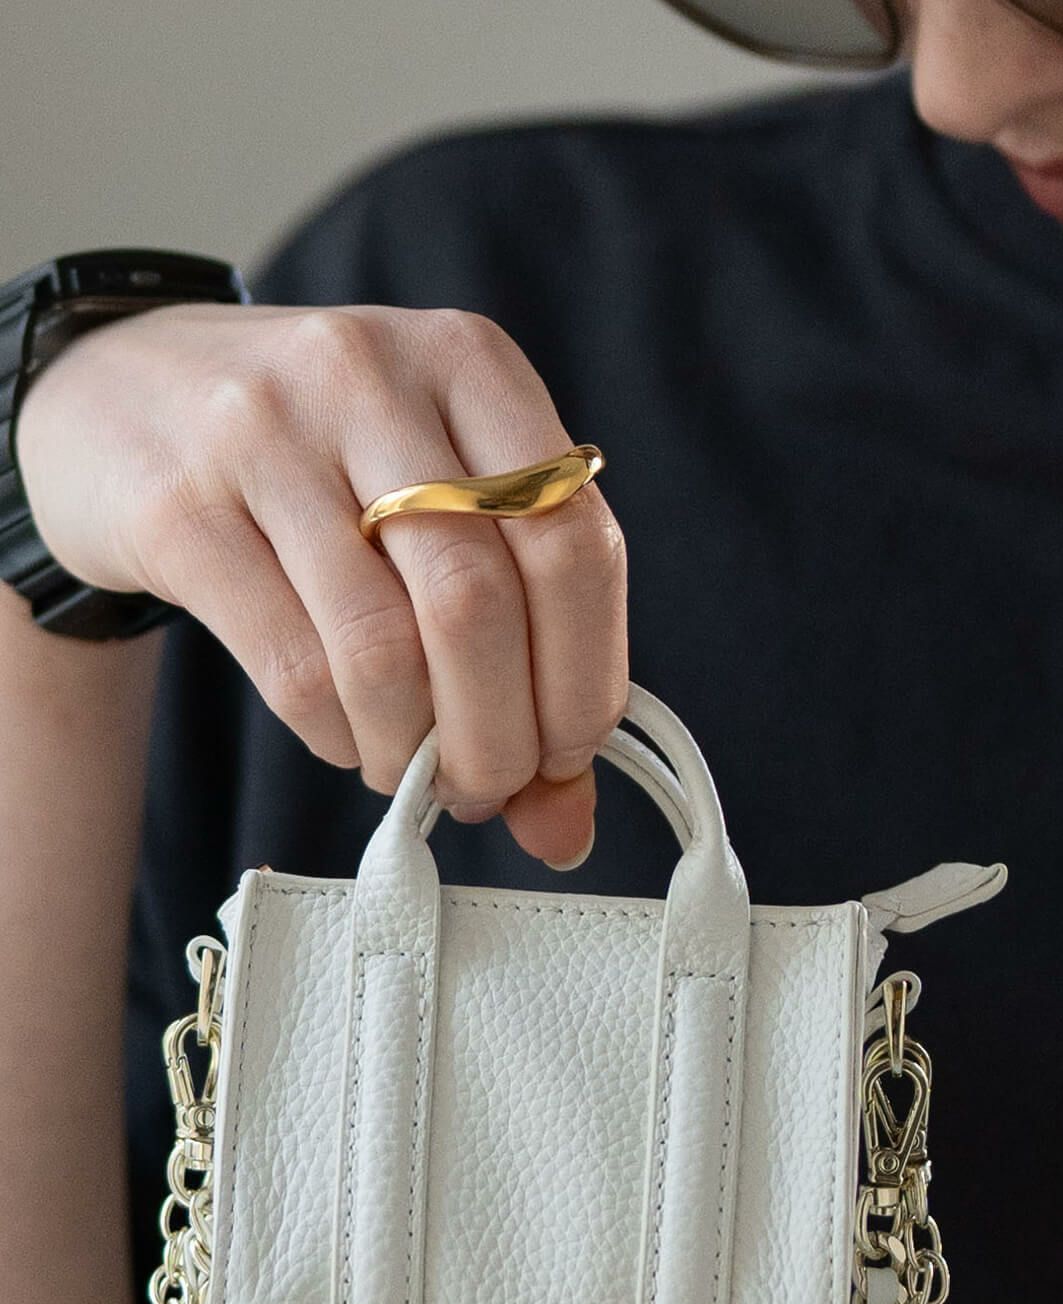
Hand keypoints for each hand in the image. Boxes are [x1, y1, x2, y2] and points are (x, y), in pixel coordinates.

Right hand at [12, 301, 629, 864]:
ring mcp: (264, 431)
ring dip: (416, 750)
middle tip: (488, 789)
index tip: (568, 753)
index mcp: (471, 363)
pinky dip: (341, 737)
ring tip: (417, 773)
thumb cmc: (319, 464)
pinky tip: (350, 738)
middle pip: (481, 603)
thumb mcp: (435, 501)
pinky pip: (294, 668)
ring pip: (383, 648)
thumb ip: (526, 640)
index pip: (577, 543)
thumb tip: (567, 823)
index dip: (587, 678)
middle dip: (501, 736)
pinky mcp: (180, 505)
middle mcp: (372, 377)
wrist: (117, 394)